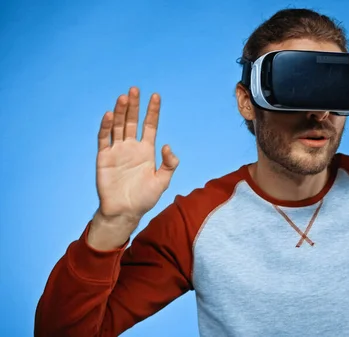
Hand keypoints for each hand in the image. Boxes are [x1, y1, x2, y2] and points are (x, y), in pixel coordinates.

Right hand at [89, 87, 178, 248]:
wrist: (124, 212)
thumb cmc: (144, 198)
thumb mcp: (162, 181)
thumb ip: (169, 164)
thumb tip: (168, 146)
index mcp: (146, 151)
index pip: (150, 126)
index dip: (152, 111)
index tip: (155, 96)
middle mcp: (131, 147)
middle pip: (132, 121)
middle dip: (134, 106)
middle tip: (135, 89)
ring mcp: (117, 151)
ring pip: (118, 126)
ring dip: (120, 112)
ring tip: (123, 97)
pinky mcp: (104, 157)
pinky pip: (104, 139)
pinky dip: (106, 127)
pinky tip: (109, 115)